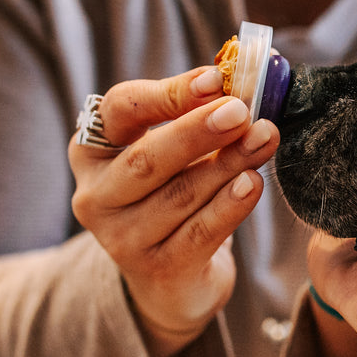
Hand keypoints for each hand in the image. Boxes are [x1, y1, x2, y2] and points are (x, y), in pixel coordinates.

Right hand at [69, 66, 278, 356]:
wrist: (170, 277)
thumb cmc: (173, 194)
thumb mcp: (174, 152)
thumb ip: (196, 116)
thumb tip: (240, 83)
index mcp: (93, 150)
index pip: (121, 109)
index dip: (168, 93)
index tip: (215, 79)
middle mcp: (96, 194)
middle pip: (146, 157)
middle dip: (197, 131)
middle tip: (241, 112)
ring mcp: (121, 238)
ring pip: (179, 194)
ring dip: (228, 164)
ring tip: (264, 139)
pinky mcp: (156, 270)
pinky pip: (199, 233)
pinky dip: (229, 206)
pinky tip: (253, 183)